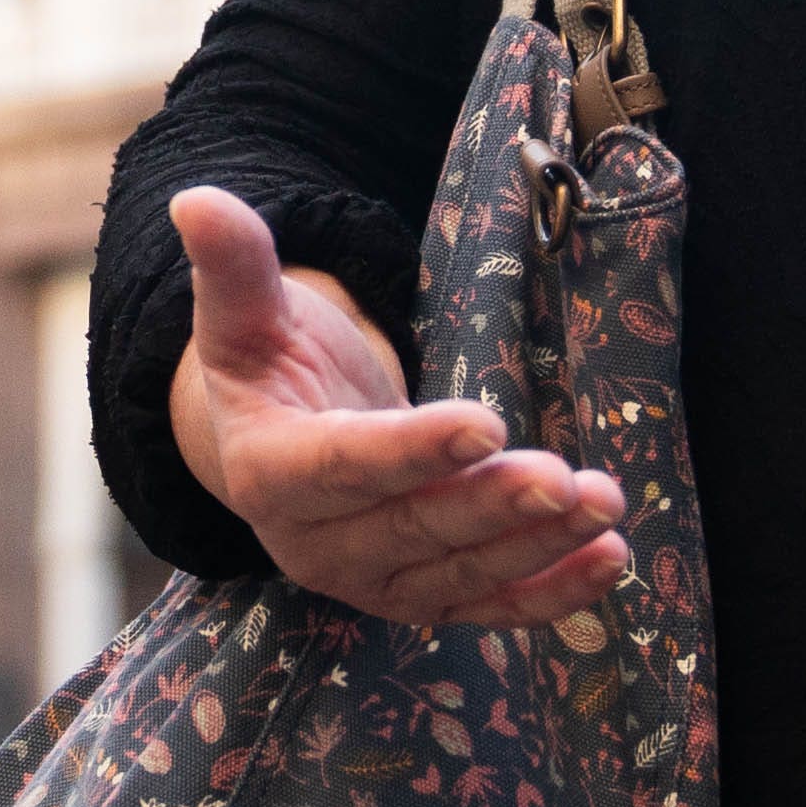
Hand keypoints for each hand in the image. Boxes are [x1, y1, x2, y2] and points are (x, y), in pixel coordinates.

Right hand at [164, 186, 625, 627]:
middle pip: (413, 529)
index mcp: (269, 473)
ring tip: (602, 503)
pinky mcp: (425, 599)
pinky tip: (608, 558)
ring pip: (461, 572)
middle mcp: (317, 546)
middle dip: (490, 506)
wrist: (277, 447)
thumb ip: (234, 265)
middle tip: (561, 478)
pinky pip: (491, 605)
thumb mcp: (245, 316)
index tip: (484, 424)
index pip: (344, 466)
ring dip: (537, 545)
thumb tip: (197, 200)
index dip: (412, 451)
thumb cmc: (270, 369)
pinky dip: (551, 594)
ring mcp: (374, 583)